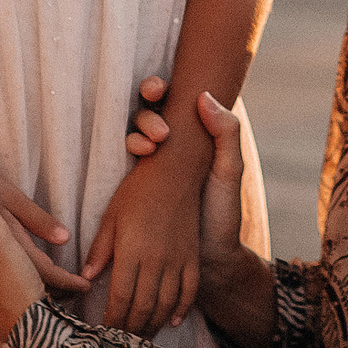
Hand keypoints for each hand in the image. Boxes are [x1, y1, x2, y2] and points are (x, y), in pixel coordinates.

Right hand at [0, 168, 87, 295]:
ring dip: (31, 285)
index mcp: (4, 249)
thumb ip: (36, 220)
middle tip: (73, 295)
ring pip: (8, 281)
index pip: (45, 272)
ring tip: (54, 291)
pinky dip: (7, 276)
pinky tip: (14, 277)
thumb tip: (65, 238)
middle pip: (27, 284)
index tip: (85, 288)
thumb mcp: (10, 201)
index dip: (67, 281)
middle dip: (51, 289)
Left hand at [82, 148, 201, 335]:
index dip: (112, 320)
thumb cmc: (138, 189)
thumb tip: (85, 278)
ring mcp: (178, 259)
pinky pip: (189, 290)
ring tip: (143, 340)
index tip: (103, 335)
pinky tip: (173, 322)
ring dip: (154, 326)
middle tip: (122, 347)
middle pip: (143, 306)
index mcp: (132, 250)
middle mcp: (157, 259)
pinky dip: (182, 309)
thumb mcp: (111, 215)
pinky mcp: (193, 255)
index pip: (120, 297)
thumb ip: (100, 249)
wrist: (178, 168)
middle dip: (131, 330)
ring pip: (167, 304)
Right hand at [127, 81, 252, 282]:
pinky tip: (132, 164)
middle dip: (147, 116)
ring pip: (130, 140)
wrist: (212, 259)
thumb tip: (204, 95)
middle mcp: (162, 150)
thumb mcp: (229, 172)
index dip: (155, 88)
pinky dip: (121, 165)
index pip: (164, 102)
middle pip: (143, 118)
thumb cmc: (222, 212)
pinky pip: (118, 174)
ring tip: (148, 148)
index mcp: (185, 137)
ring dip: (135, 136)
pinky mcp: (130, 198)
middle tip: (161, 131)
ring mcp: (144, 173)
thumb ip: (226, 133)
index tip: (159, 89)